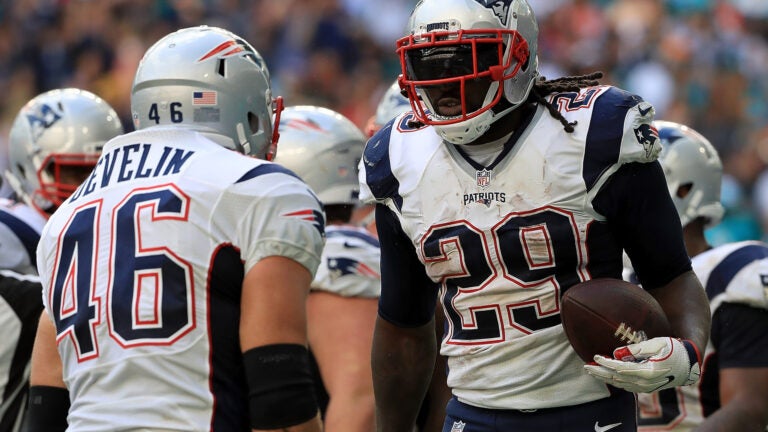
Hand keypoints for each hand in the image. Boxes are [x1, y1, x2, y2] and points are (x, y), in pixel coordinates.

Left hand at [584, 337, 700, 392]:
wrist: (690, 365)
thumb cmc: (675, 350)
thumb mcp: (657, 344)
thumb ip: (636, 349)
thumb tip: (617, 353)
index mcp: (648, 372)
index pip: (620, 369)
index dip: (606, 363)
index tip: (595, 356)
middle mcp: (645, 383)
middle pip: (616, 379)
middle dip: (600, 373)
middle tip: (586, 367)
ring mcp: (646, 388)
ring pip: (620, 384)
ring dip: (605, 378)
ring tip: (592, 371)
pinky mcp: (646, 388)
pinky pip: (626, 386)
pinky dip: (614, 381)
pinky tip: (606, 376)